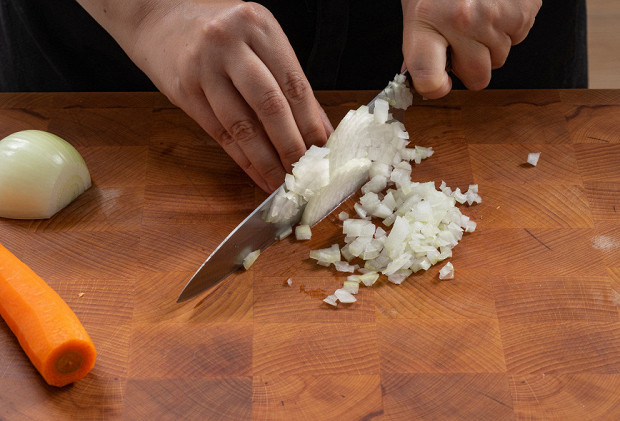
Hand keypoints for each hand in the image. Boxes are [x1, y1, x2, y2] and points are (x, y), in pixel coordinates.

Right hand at [79, 0, 331, 191]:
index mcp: (258, 25)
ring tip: (282, 181)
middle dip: (291, 145)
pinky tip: (256, 173)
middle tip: (305, 172)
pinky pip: (219, 132)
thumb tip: (319, 128)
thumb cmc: (219, 31)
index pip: (293, 83)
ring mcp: (203, 67)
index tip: (324, 150)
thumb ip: (288, 80)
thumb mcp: (258, 39)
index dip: (311, 123)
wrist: (158, 15)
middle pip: (270, 105)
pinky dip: (241, 158)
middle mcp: (230, 42)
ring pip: (242, 124)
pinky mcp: (184, 91)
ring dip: (266, 160)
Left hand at [401, 0, 541, 97]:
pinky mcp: (524, 8)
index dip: (434, 88)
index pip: (429, 78)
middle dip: (470, 67)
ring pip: (500, 58)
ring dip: (491, 45)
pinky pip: (518, 37)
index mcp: (427, 18)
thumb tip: (424, 78)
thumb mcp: (418, 6)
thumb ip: (420, 44)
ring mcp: (496, 14)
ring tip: (479, 14)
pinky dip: (508, 27)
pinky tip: (495, 5)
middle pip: (477, 77)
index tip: (438, 84)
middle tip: (461, 42)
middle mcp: (463, 19)